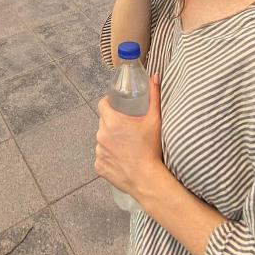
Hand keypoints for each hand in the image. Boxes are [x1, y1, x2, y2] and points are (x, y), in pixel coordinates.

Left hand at [95, 73, 164, 202]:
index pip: (102, 104)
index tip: (117, 106)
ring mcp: (98, 152)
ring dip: (110, 140)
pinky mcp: (98, 166)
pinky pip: (102, 157)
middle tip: (127, 127)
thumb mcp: (155, 120)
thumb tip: (155, 76)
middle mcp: (101, 135)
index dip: (109, 103)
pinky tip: (121, 159)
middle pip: (103, 122)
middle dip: (112, 122)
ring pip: (102, 139)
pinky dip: (109, 157)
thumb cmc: (151, 148)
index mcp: (112, 121)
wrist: (147, 179)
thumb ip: (154, 96)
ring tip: (125, 145)